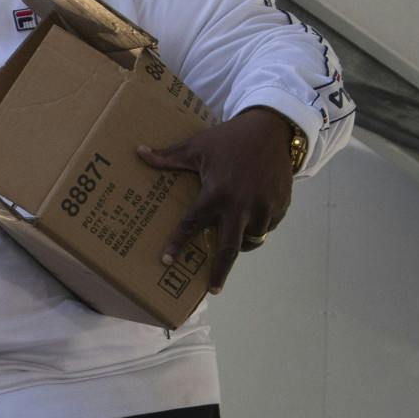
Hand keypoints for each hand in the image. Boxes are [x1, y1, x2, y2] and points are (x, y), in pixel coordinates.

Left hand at [138, 107, 298, 293]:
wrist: (273, 128)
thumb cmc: (229, 138)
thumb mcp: (197, 146)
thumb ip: (168, 157)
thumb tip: (138, 152)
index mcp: (217, 194)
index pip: (192, 226)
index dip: (177, 244)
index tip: (166, 261)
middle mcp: (241, 206)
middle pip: (229, 249)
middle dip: (220, 272)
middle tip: (212, 289)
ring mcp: (263, 208)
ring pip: (251, 239)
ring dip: (240, 244)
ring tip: (232, 244)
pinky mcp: (280, 206)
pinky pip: (267, 227)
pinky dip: (258, 228)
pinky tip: (251, 221)